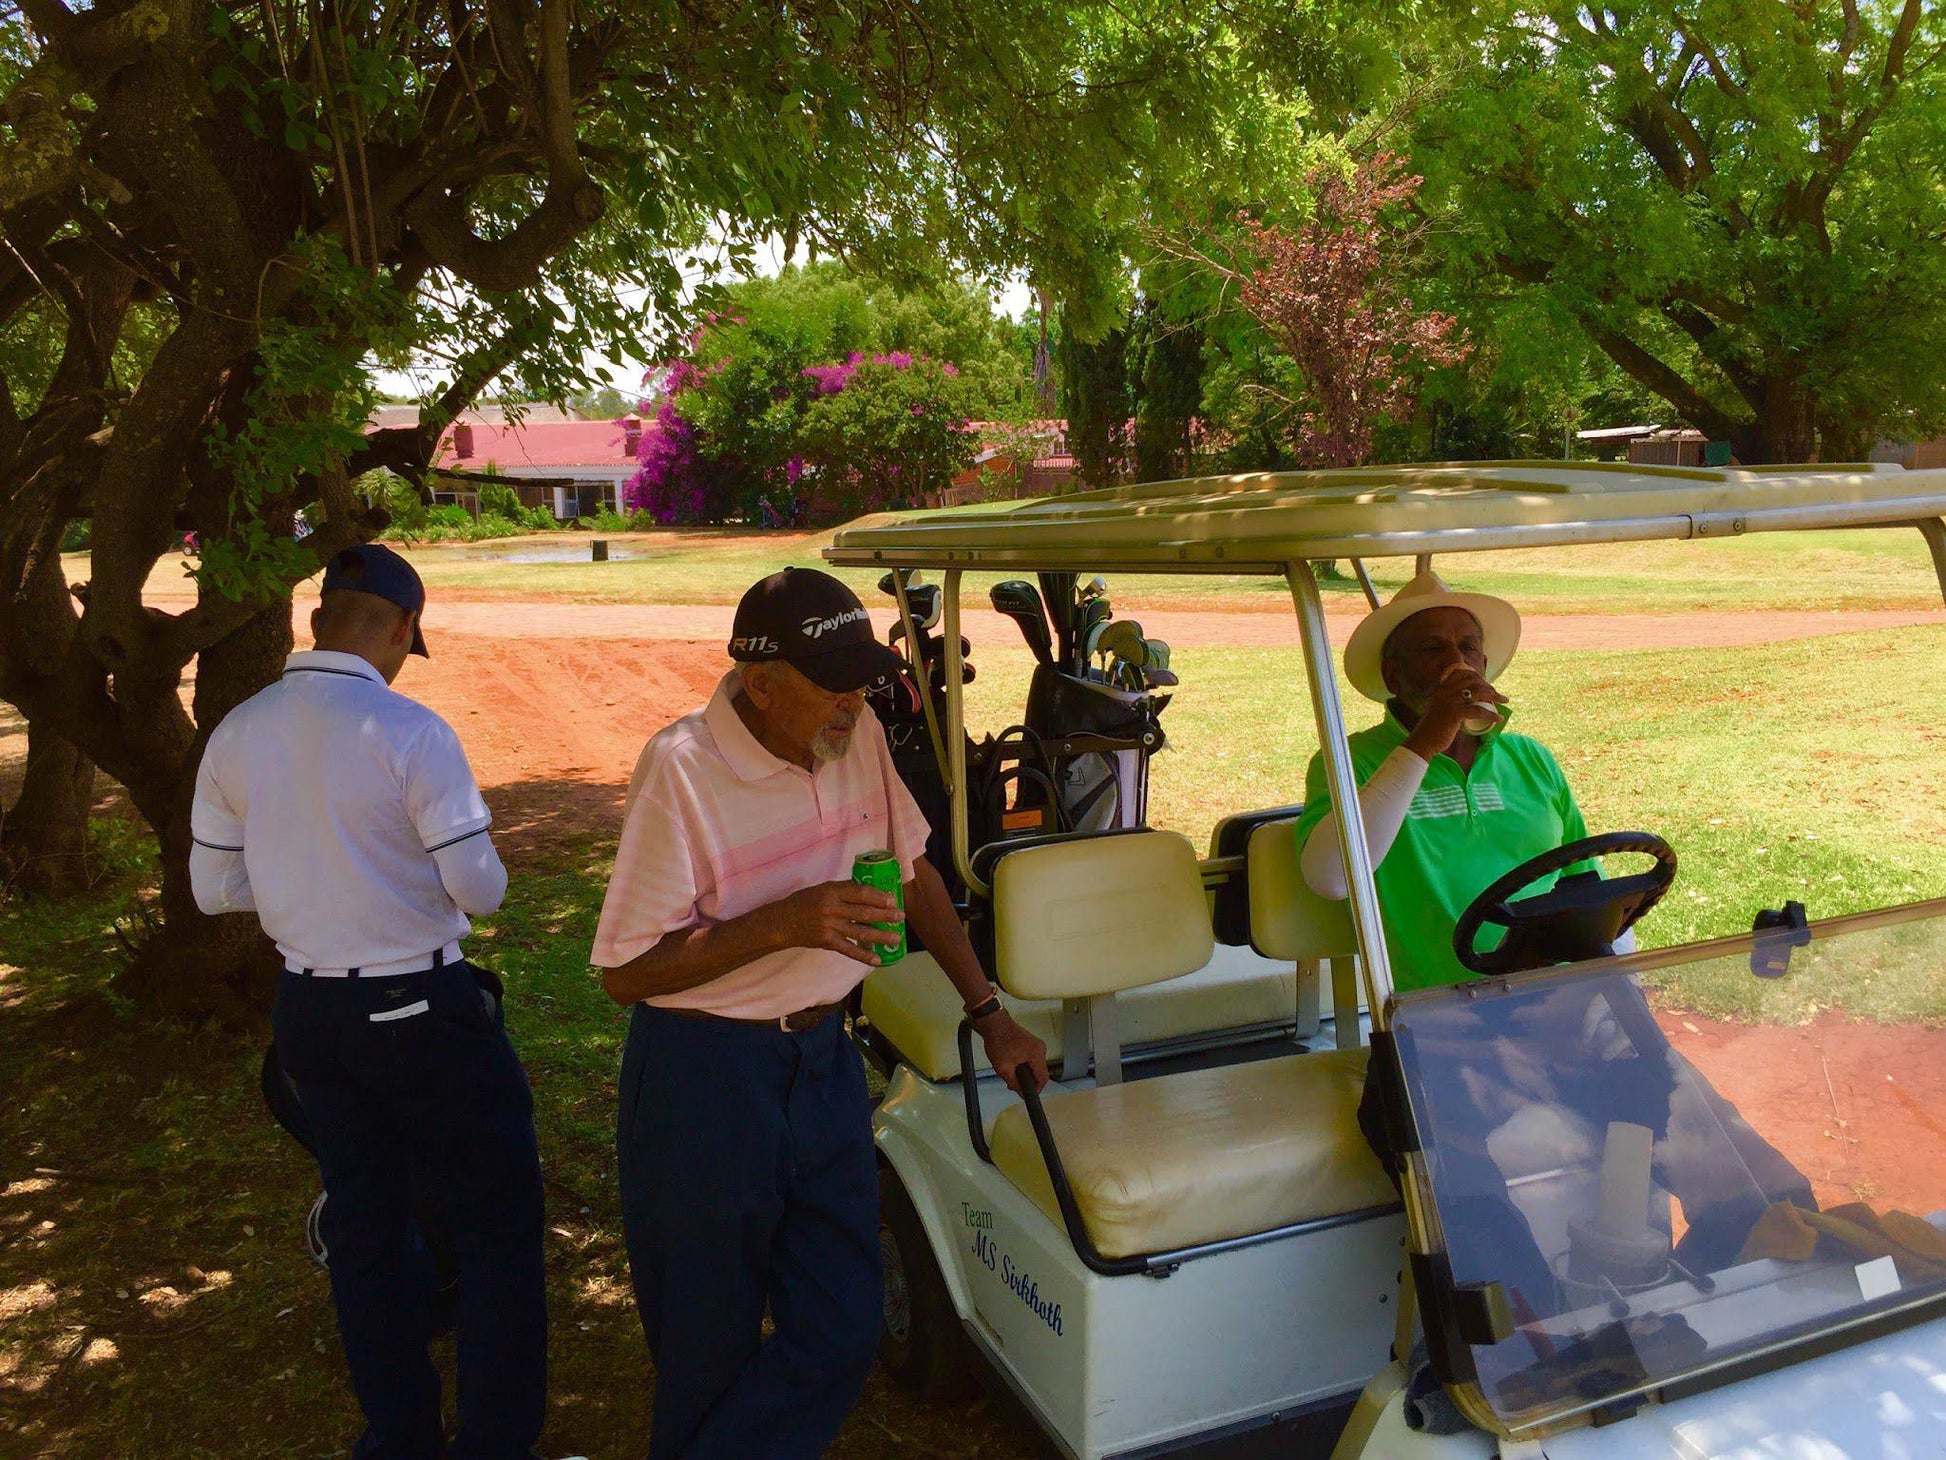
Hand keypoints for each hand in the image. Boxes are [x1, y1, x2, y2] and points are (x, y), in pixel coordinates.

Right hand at [767, 880, 902, 965]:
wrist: (782, 922)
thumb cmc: (804, 902)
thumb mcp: (822, 889)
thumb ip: (843, 891)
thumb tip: (869, 892)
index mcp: (831, 891)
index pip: (860, 893)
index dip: (878, 897)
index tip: (893, 899)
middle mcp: (831, 908)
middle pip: (864, 912)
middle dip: (885, 915)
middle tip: (901, 917)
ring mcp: (829, 926)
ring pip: (860, 932)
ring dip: (881, 936)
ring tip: (897, 938)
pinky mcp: (827, 942)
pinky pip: (849, 949)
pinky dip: (864, 955)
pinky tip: (877, 959)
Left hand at [975, 1009, 1048, 1093]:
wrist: (994, 1023)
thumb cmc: (998, 1040)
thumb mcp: (1003, 1068)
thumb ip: (1014, 1083)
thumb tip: (1020, 1092)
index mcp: (1037, 1055)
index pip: (1043, 1078)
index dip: (1035, 1089)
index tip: (1027, 1093)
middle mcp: (1040, 1049)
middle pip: (1040, 1072)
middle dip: (1028, 1080)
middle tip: (1014, 1084)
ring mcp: (1037, 1044)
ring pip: (1036, 1065)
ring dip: (1026, 1072)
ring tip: (1011, 1073)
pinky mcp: (1032, 1042)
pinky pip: (1033, 1058)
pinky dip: (1025, 1064)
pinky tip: (1013, 1064)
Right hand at [1404, 663, 1506, 760]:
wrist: (1423, 741)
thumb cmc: (1432, 728)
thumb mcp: (1440, 709)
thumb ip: (1451, 703)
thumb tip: (1469, 704)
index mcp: (1442, 689)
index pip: (1462, 673)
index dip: (1478, 677)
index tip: (1487, 685)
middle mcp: (1445, 691)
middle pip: (1473, 680)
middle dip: (1489, 685)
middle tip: (1497, 695)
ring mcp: (1449, 701)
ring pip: (1478, 692)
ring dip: (1495, 696)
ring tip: (1504, 701)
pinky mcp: (1455, 713)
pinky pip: (1479, 710)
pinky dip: (1491, 714)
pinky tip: (1499, 718)